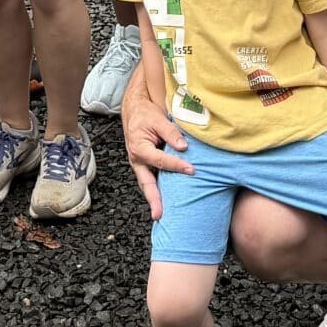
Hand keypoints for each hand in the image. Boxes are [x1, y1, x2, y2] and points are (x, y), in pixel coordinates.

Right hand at [121, 90, 193, 219]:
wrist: (134, 111)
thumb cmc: (145, 115)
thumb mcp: (158, 119)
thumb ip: (171, 133)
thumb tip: (183, 147)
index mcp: (140, 149)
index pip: (161, 161)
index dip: (177, 166)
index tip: (192, 170)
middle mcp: (138, 161)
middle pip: (147, 184)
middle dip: (154, 200)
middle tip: (159, 215)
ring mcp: (140, 166)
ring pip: (148, 185)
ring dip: (156, 199)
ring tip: (164, 214)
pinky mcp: (145, 167)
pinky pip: (152, 181)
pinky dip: (158, 191)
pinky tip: (168, 199)